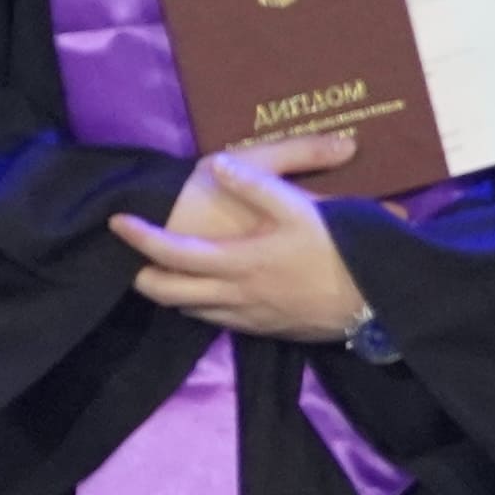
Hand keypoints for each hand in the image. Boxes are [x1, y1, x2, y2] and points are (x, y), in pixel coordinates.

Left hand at [112, 151, 368, 343]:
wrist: (377, 303)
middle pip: (168, 293)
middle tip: (132, 258)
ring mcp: (248, 318)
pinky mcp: (266, 330)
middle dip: (142, 276)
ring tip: (162, 271)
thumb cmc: (338, 252)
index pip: (170, 252)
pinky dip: (200, 306)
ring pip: (190, 310)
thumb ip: (257, 185)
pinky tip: (207, 292)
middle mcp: (233, 295)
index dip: (139, 238)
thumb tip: (218, 164)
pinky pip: (218, 322)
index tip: (117, 222)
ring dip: (170, 292)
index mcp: (236, 262)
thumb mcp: (300, 209)